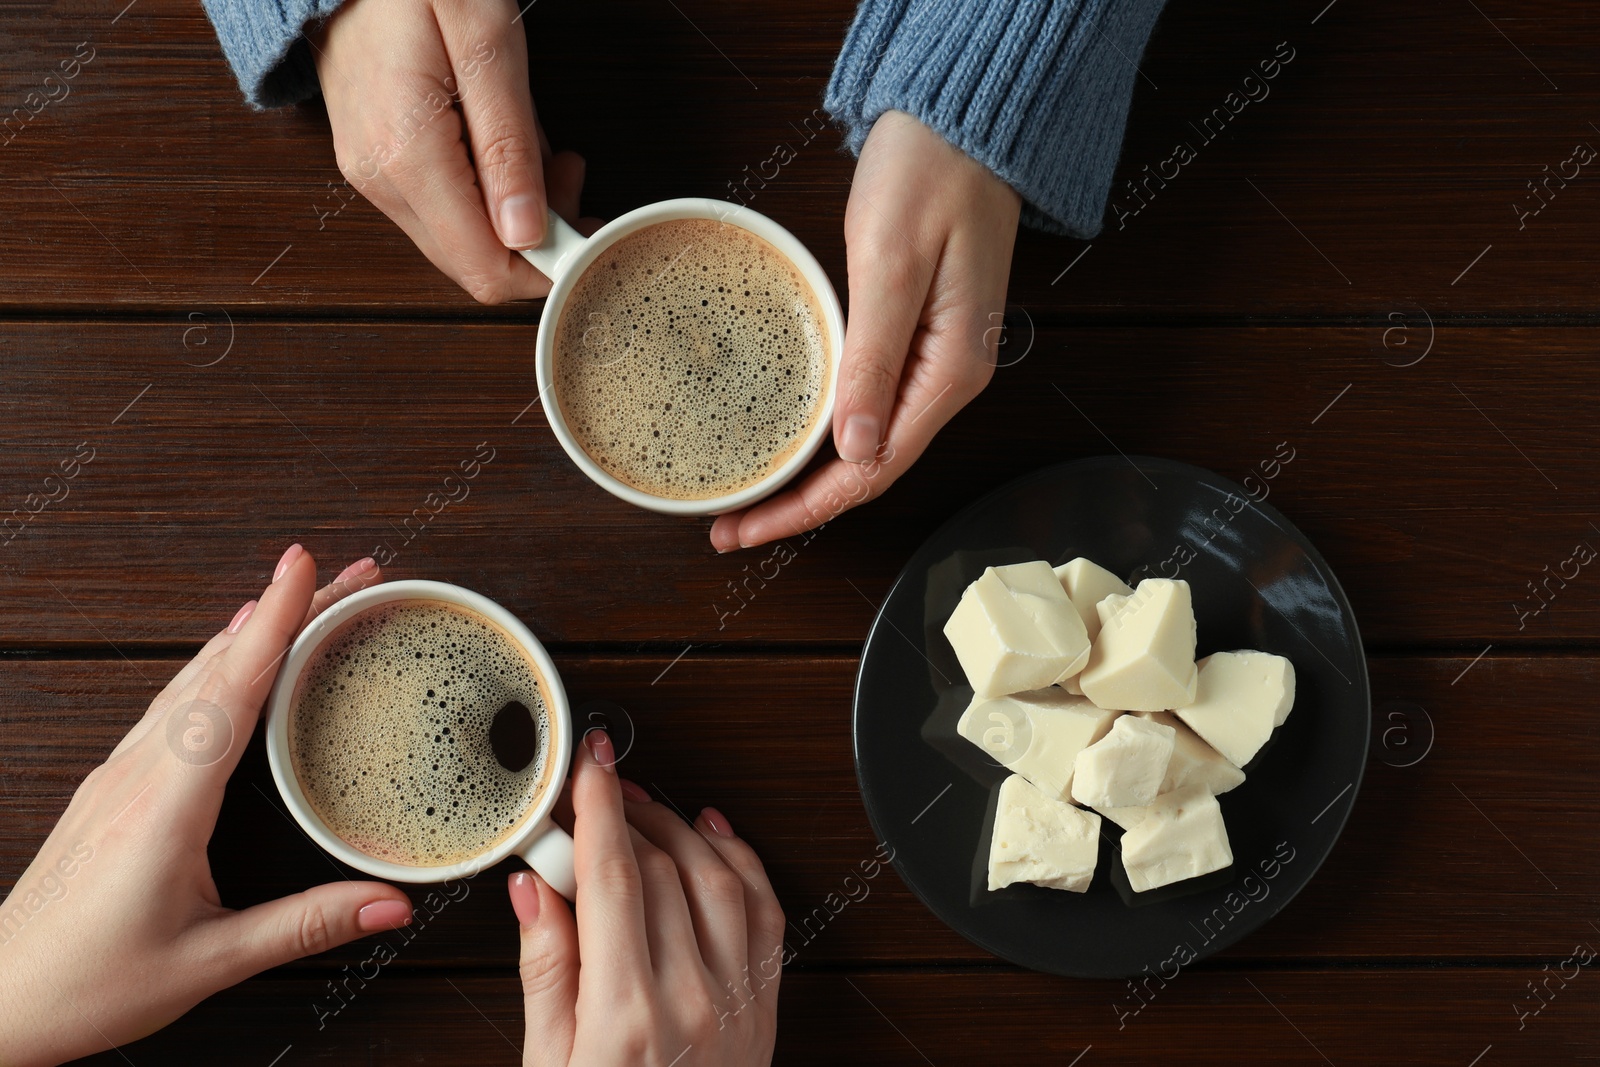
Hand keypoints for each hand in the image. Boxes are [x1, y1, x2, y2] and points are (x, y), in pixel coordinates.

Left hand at [0, 548, 413, 1066]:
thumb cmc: (87, 986)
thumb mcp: (210, 962)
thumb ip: (306, 925)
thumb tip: (390, 904)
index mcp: (165, 806)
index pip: (231, 690)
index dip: (274, 621)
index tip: (304, 565)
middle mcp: (138, 775)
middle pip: (220, 666)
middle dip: (287, 609)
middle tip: (348, 575)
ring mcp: (119, 776)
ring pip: (192, 679)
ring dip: (251, 631)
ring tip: (303, 600)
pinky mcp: (112, 788)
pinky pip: (173, 705)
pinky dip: (217, 667)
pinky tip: (231, 662)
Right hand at [310, 0, 596, 302]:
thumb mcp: (487, 46)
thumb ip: (509, 145)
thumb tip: (528, 233)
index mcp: (407, 156)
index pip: (484, 267)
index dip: (547, 264)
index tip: (586, 228)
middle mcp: (381, 180)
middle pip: (474, 263)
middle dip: (536, 233)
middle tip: (566, 170)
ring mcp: (373, 174)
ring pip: (463, 238)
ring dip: (514, 207)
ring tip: (537, 142)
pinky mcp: (377, 163)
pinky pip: (444, 206)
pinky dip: (486, 188)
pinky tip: (500, 139)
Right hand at [510, 732, 784, 1065]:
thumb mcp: (546, 1064)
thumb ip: (545, 967)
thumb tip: (532, 886)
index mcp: (625, 1015)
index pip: (614, 876)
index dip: (598, 806)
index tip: (588, 762)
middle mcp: (692, 1001)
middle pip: (663, 867)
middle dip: (625, 814)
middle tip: (593, 795)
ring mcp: (738, 1003)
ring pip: (718, 875)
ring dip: (680, 828)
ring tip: (642, 809)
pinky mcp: (765, 1008)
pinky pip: (765, 910)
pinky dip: (740, 860)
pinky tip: (711, 836)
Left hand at [711, 110, 1021, 550]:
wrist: (963, 121)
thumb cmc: (931, 174)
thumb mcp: (892, 264)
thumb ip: (874, 359)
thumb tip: (855, 448)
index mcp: (951, 371)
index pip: (872, 470)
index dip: (805, 510)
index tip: (745, 529)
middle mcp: (950, 377)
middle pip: (870, 469)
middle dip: (800, 505)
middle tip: (728, 526)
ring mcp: (937, 359)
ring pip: (869, 443)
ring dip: (810, 477)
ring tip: (749, 498)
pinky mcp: (918, 335)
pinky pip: (870, 404)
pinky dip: (827, 435)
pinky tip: (792, 441)